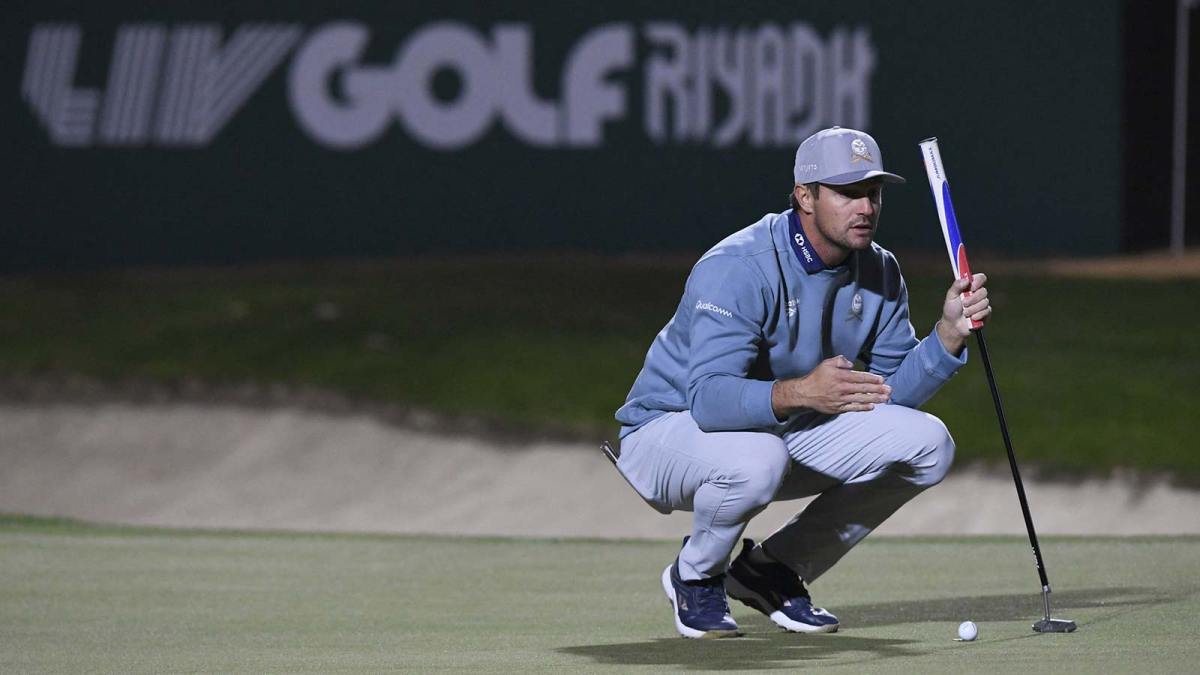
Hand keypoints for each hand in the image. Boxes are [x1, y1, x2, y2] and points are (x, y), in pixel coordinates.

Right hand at [772, 355, 891, 416]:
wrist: (804, 393)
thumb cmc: (817, 377)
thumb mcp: (827, 364)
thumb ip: (840, 361)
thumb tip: (852, 364)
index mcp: (840, 376)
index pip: (859, 377)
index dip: (871, 379)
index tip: (882, 380)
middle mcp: (841, 388)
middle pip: (863, 389)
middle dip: (877, 389)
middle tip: (889, 390)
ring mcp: (840, 399)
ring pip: (860, 399)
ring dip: (874, 399)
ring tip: (885, 399)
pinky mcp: (838, 408)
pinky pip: (853, 408)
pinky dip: (863, 407)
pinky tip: (872, 407)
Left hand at [936, 273, 991, 354]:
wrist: (953, 326)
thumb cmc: (951, 309)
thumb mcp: (951, 296)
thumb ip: (957, 286)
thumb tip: (966, 279)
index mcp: (970, 287)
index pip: (981, 278)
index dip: (978, 281)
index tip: (971, 287)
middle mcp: (978, 294)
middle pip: (983, 291)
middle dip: (972, 299)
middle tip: (964, 304)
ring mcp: (983, 304)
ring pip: (985, 302)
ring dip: (973, 308)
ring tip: (965, 313)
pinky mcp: (986, 313)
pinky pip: (987, 311)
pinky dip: (977, 315)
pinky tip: (971, 318)